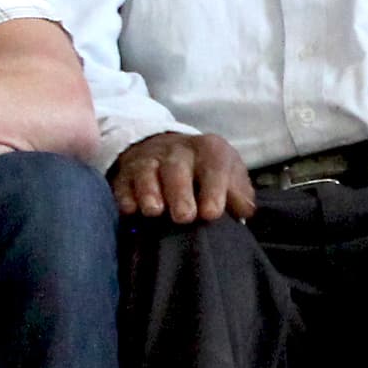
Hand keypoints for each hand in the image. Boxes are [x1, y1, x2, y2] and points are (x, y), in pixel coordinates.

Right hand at [111, 130, 256, 221]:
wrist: (167, 150)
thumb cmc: (205, 173)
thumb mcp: (229, 176)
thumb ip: (239, 194)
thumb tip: (244, 211)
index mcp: (209, 150)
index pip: (214, 166)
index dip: (214, 189)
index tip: (212, 214)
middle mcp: (178, 151)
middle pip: (177, 167)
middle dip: (180, 192)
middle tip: (184, 218)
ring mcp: (149, 160)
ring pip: (147, 171)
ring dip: (149, 192)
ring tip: (154, 212)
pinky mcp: (126, 173)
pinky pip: (123, 182)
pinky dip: (125, 196)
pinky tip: (130, 211)